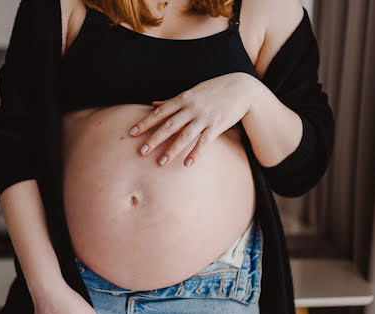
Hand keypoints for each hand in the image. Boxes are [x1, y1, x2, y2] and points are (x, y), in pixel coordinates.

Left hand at [128, 72, 256, 166]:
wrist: (242, 88)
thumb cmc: (214, 90)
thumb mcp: (192, 92)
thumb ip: (172, 100)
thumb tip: (153, 104)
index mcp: (183, 98)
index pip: (160, 112)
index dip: (145, 122)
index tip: (132, 132)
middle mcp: (192, 108)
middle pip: (169, 125)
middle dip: (154, 139)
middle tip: (141, 151)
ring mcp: (204, 117)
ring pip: (184, 136)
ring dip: (172, 150)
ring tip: (161, 163)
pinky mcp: (217, 125)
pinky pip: (204, 142)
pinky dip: (195, 153)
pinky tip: (187, 163)